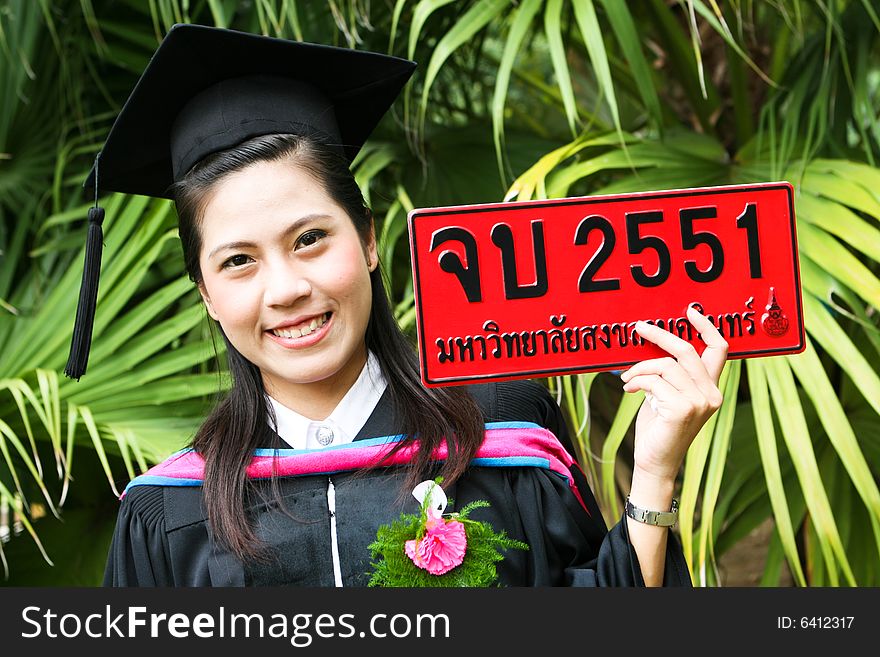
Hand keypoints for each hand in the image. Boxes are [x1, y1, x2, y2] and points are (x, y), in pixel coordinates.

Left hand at [620, 305, 728, 481]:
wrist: (654, 461)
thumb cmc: (658, 427)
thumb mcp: (666, 395)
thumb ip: (670, 375)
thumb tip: (654, 346)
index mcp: (711, 388)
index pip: (719, 350)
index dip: (707, 328)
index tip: (690, 312)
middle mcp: (711, 394)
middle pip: (687, 350)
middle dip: (660, 335)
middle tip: (638, 328)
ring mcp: (699, 402)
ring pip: (665, 365)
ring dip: (640, 368)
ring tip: (628, 379)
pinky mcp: (682, 408)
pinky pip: (654, 381)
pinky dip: (637, 381)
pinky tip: (629, 390)